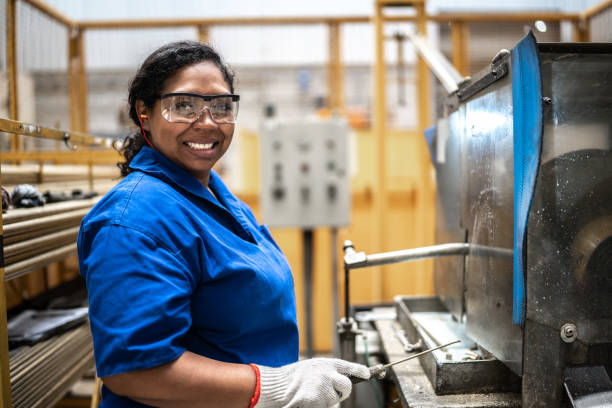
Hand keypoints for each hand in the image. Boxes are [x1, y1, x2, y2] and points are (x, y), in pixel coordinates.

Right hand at [255, 358, 369, 407]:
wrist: (276, 385)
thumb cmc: (292, 377)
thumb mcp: (312, 367)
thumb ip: (327, 371)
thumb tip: (341, 380)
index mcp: (326, 363)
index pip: (349, 367)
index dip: (360, 370)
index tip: (367, 373)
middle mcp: (328, 374)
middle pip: (347, 387)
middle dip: (343, 392)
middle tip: (333, 392)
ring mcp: (323, 387)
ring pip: (334, 400)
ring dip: (325, 400)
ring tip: (310, 393)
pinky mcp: (317, 400)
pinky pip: (325, 406)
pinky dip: (318, 405)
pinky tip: (308, 400)